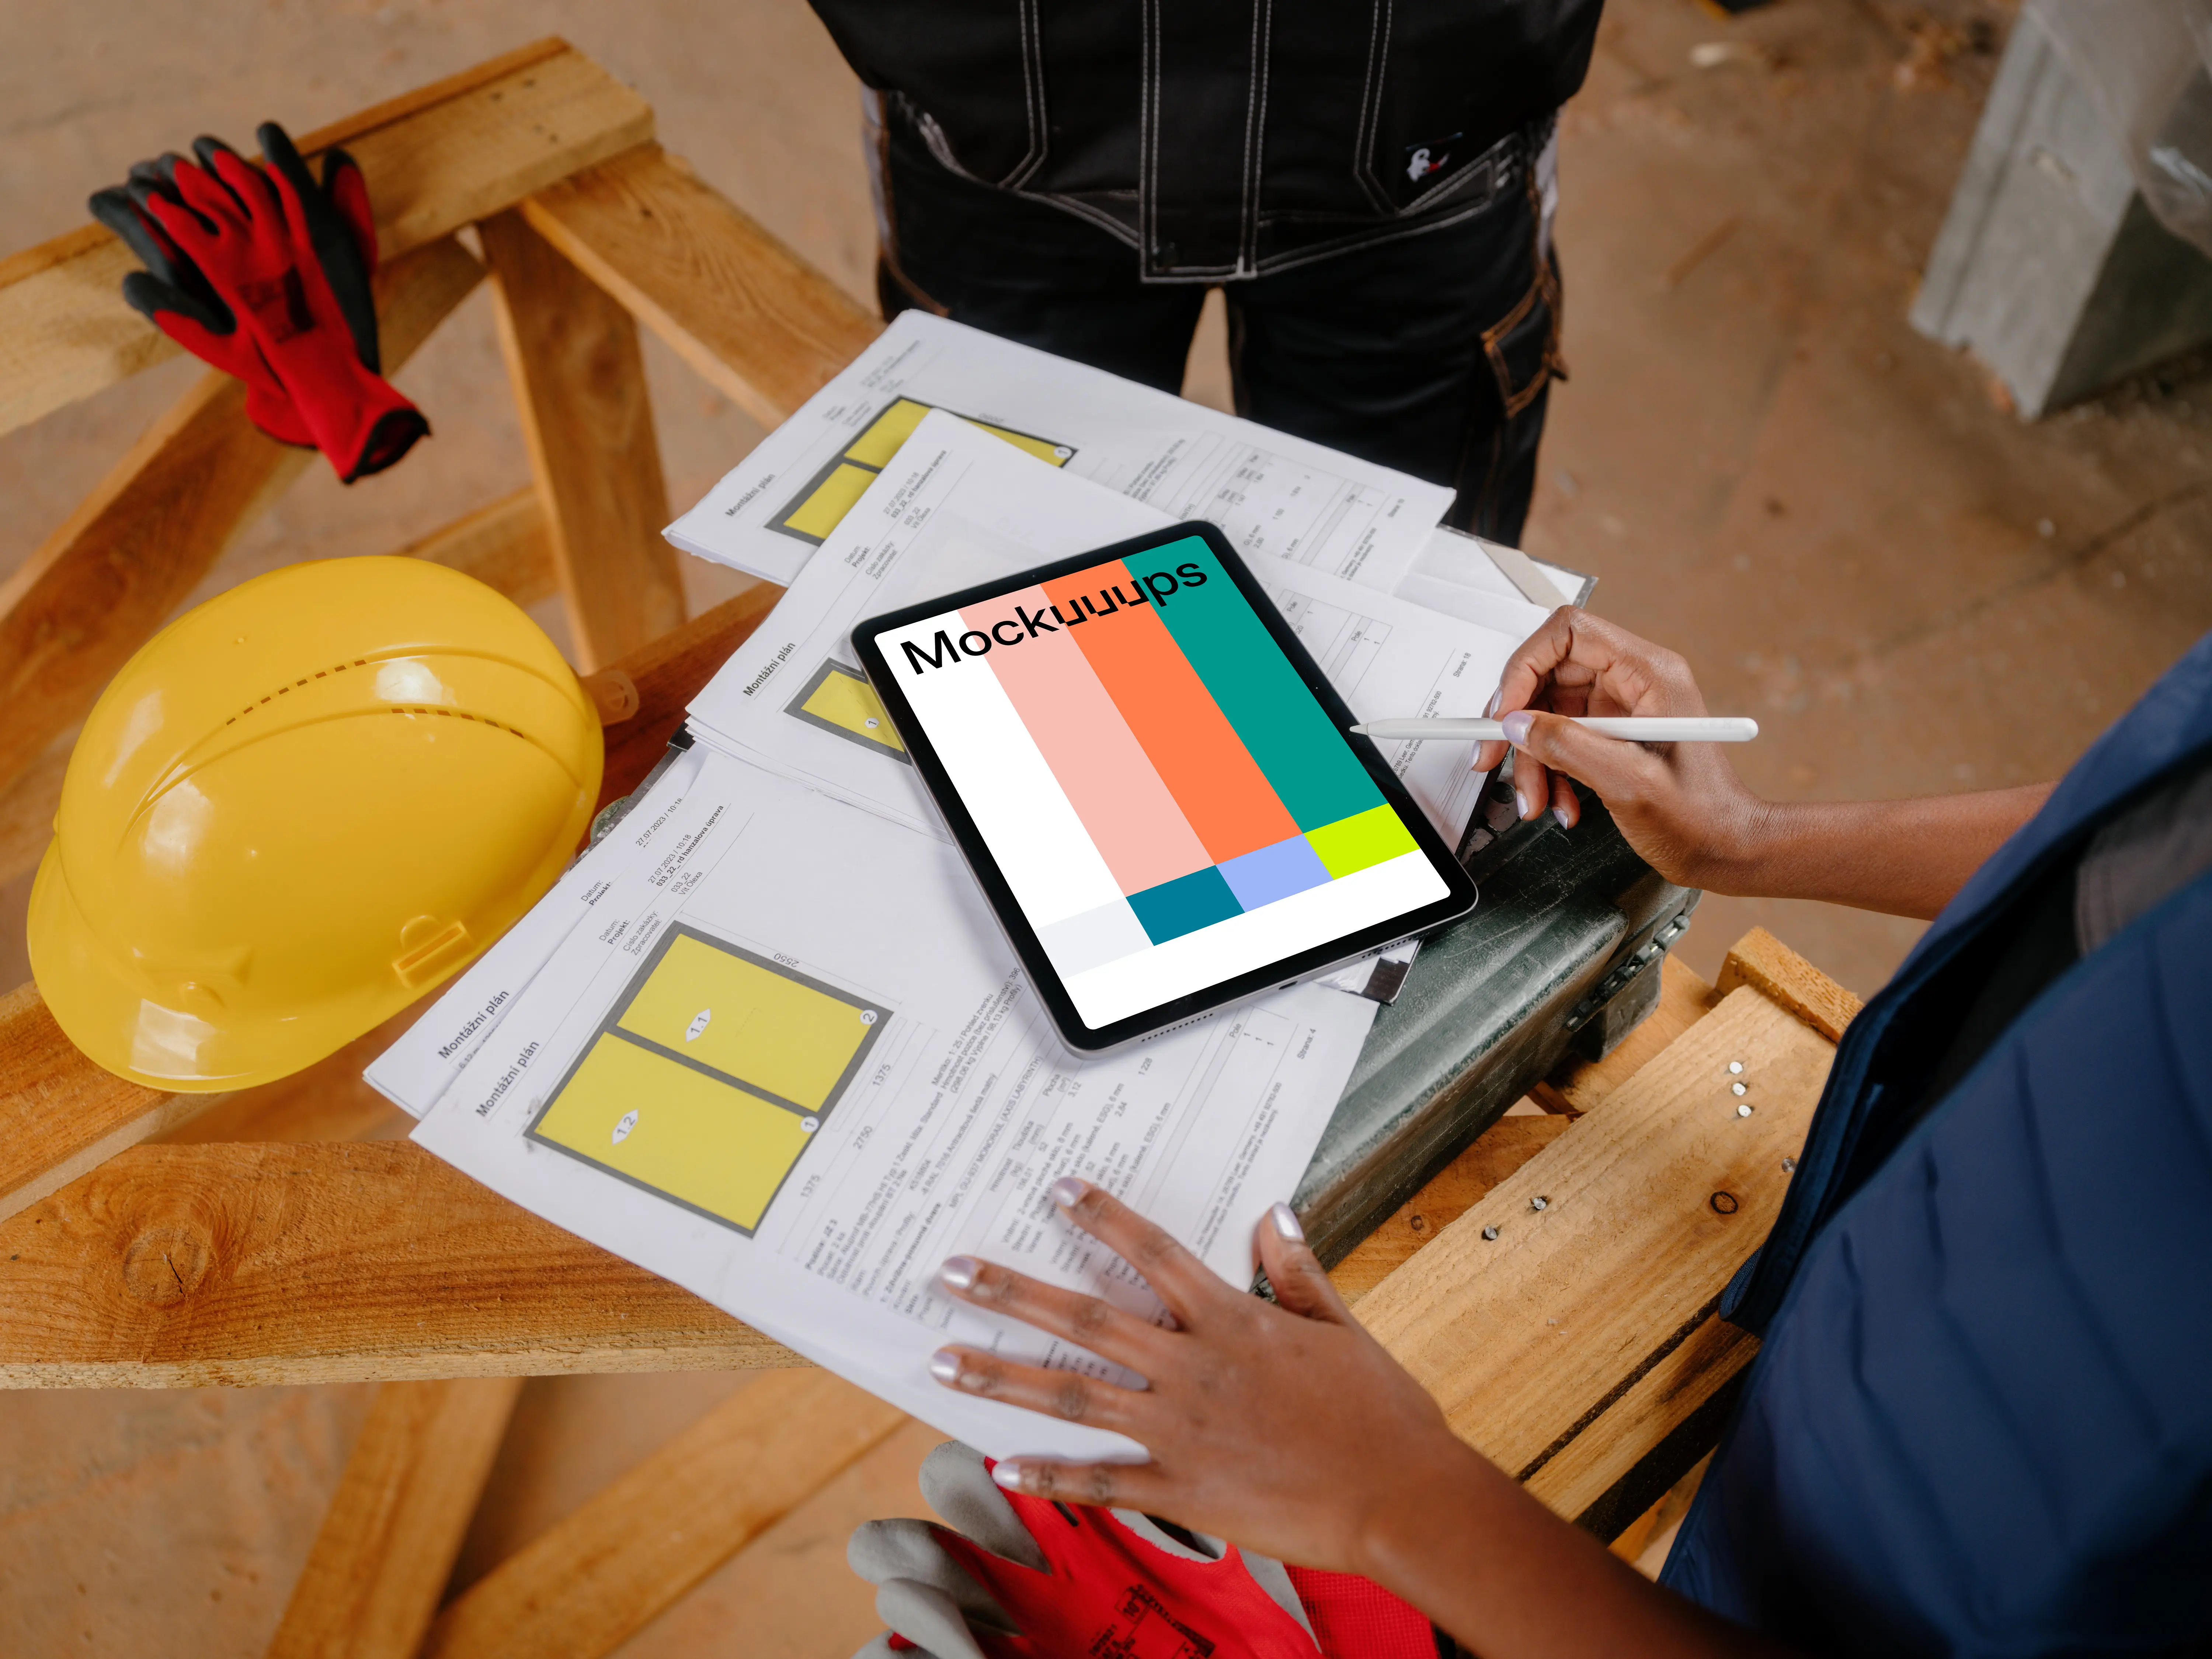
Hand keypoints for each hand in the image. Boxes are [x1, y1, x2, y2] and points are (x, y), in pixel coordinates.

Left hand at [927, 1178, 1479, 1578]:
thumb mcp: (1342, 1329)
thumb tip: (1274, 1213)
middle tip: (953, 1271)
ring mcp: (1183, 1432)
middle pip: (1087, 1321)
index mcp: (1232, 1324)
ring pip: (1074, 1397)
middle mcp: (1195, 1371)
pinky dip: (1050, 1475)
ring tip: (942, 1360)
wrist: (1401, 1499)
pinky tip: (1002, 1464)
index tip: (1057, 1190)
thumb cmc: (1381, 1416)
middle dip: (1012, 1293)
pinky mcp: (1183, 1490)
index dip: (1102, 1218)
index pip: (1152, 1254)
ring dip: (1002, 1375)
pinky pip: (1103, 1482)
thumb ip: (1297, 1272)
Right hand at [1474, 609, 1765, 890]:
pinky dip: (1550, 771)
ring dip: (1533, 757)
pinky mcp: (1613, 733)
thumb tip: (1517, 725)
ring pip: (1549, 712)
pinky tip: (1560, 801)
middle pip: (1550, 675)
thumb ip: (1569, 747)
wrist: (1727, 849)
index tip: (1505, 712)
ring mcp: (1622, 707)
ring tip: (1536, 799)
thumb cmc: (1701, 818)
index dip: (1526, 665)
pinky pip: (1562, 738)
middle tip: (1494, 757)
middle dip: (1519, 721)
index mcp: (1650, 673)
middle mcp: (1634, 681)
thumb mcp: (1629, 783)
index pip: (1570, 633)